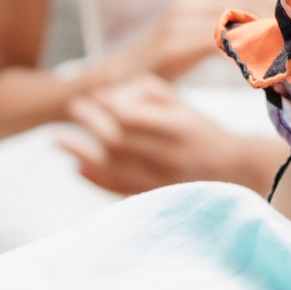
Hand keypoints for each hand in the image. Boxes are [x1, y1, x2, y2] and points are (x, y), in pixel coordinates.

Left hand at [60, 75, 283, 195]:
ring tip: (58, 140)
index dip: (106, 105)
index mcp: (178, 128)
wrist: (233, 173)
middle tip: (73, 108)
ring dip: (81, 151)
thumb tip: (108, 93)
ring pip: (113, 166)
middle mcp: (168, 156)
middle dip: (90, 123)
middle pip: (117, 140)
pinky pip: (118, 189)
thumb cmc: (201, 133)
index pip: (131, 117)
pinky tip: (77, 166)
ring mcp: (160, 180)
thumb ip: (148, 92)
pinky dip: (94, 177)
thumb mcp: (182, 105)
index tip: (90, 95)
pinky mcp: (154, 196)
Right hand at [117, 0, 274, 82]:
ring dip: (268, 39)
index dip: (278, 4)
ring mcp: (180, 20)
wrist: (119, 77)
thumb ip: (226, 23)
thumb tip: (271, 25)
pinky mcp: (176, 45)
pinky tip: (261, 71)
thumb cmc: (165, 59)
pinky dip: (246, 56)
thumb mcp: (196, 32)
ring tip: (290, 56)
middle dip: (278, 21)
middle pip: (249, 1)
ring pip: (239, 22)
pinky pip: (222, 45)